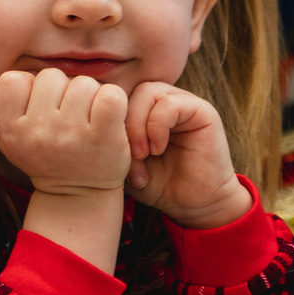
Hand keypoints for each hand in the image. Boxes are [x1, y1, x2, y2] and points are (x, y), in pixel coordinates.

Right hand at [0, 69, 130, 196]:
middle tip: (66, 115)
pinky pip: (110, 96)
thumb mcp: (6, 142)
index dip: (28, 87)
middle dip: (62, 90)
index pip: (12, 80)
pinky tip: (109, 118)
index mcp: (13, 130)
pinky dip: (113, 101)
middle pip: (51, 76)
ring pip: (83, 83)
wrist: (79, 196)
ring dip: (89, 96)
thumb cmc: (43, 158)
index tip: (38, 107)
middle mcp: (39, 132)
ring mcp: (72, 134)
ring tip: (87, 118)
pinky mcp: (105, 136)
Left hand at [121, 82, 247, 228]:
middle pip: (131, 90)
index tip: (109, 152)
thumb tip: (92, 123)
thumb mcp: (124, 163)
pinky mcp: (201, 111)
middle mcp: (163, 100)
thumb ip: (110, 141)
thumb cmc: (157, 184)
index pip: (118, 95)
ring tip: (141, 154)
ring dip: (139, 125)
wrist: (193, 204)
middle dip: (123, 122)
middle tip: (127, 154)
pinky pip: (170, 104)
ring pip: (148, 92)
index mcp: (144, 109)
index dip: (109, 119)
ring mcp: (182, 103)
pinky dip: (157, 126)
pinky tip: (157, 149)